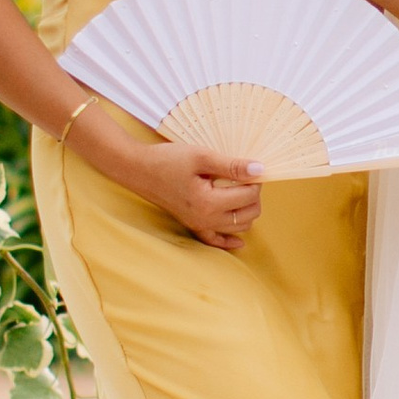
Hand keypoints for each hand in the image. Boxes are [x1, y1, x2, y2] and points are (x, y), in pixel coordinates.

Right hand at [127, 138, 266, 249]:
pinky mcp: (193, 226)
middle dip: (253, 195)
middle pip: (248, 214)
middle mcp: (206, 220)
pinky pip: (216, 241)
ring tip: (239, 190)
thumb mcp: (202, 157)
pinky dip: (229, 240)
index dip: (255, 180)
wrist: (139, 169)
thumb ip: (232, 166)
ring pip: (239, 227)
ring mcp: (199, 225)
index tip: (249, 167)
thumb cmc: (167, 160)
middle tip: (245, 177)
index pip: (249, 196)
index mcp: (209, 203)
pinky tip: (239, 240)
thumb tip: (260, 170)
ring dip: (246, 211)